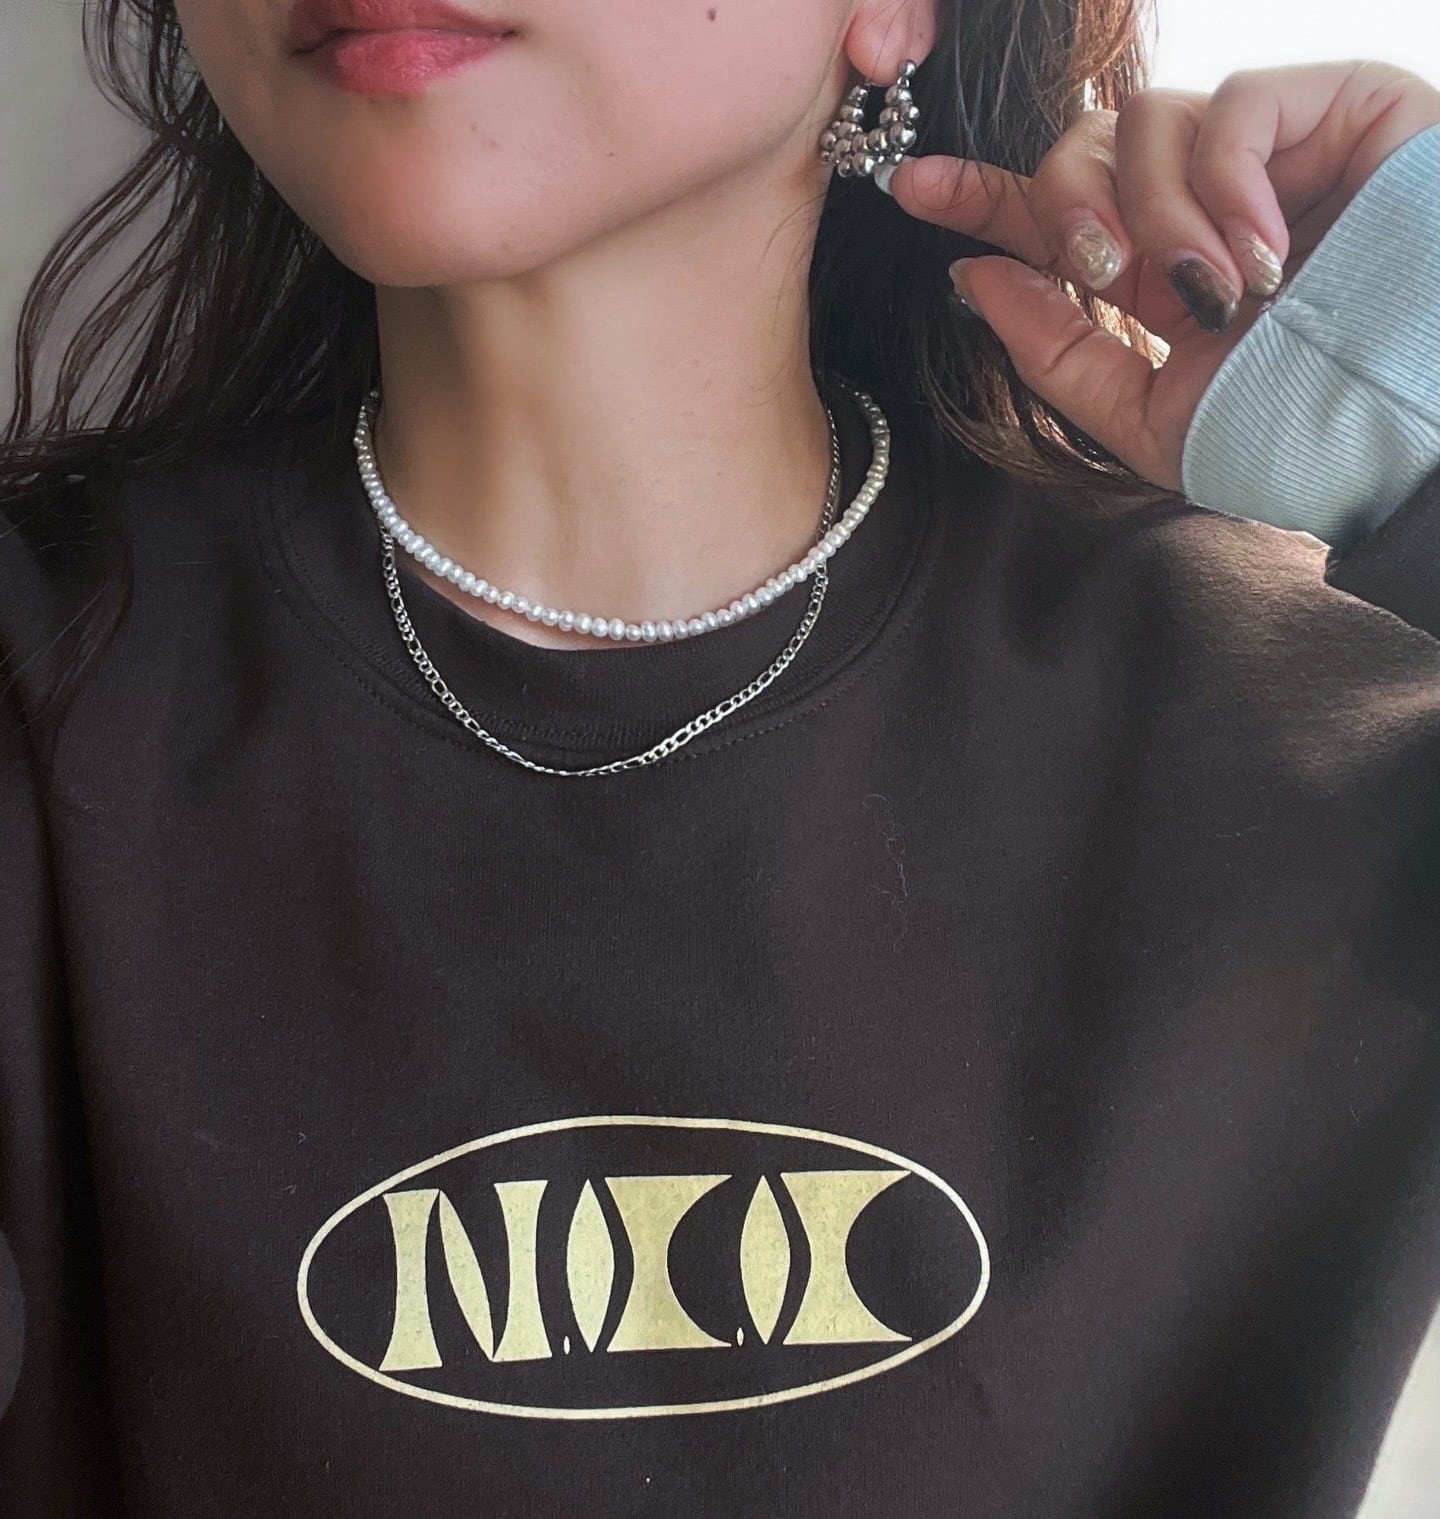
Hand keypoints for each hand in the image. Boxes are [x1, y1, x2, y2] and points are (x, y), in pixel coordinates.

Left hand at [888, 61, 1439, 493]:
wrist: (1406, 428)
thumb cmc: (1293, 430)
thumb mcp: (1150, 415)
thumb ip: (1056, 352)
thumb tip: (975, 275)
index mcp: (1151, 272)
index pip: (1052, 213)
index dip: (981, 194)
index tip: (912, 187)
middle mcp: (1197, 205)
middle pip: (1082, 147)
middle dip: (1066, 204)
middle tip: (1097, 270)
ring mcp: (1265, 156)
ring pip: (1147, 118)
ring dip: (1155, 211)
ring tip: (1212, 290)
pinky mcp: (1335, 111)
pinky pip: (1234, 103)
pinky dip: (1225, 181)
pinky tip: (1260, 251)